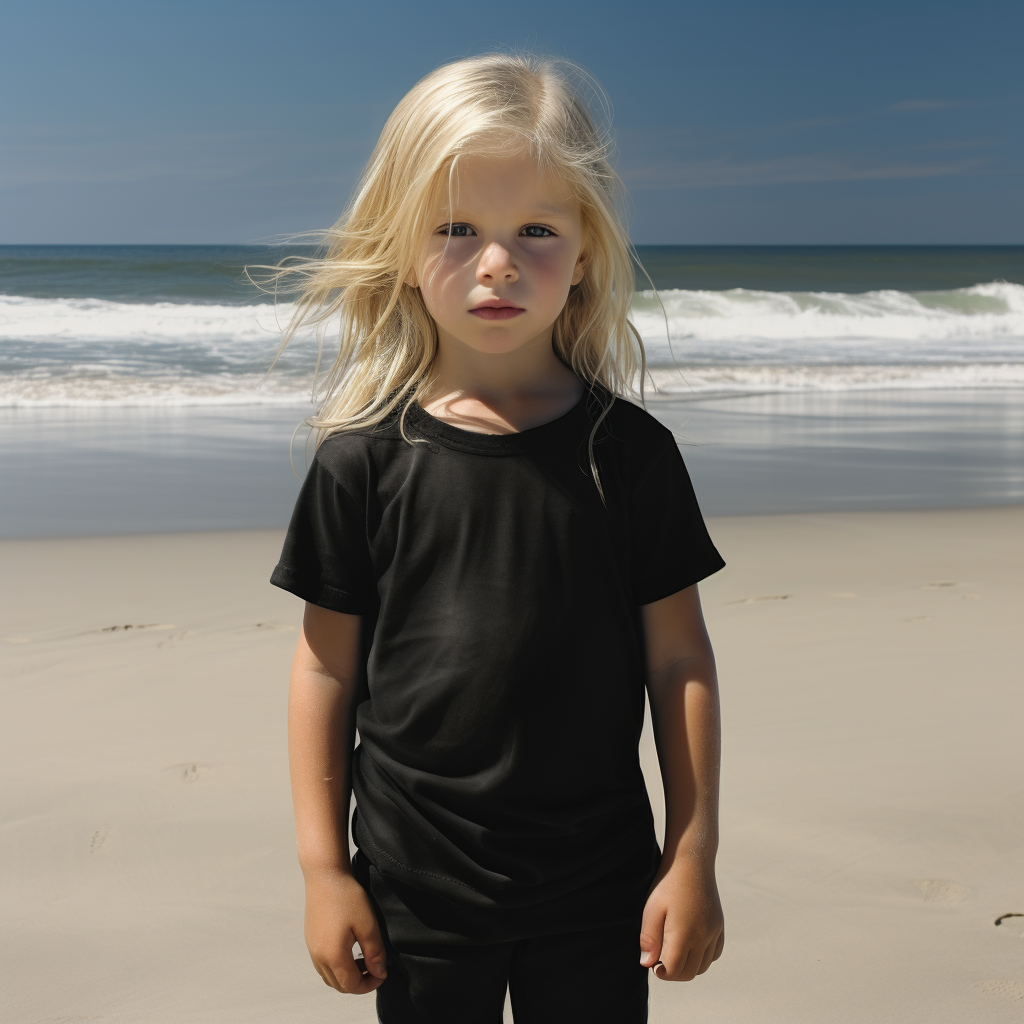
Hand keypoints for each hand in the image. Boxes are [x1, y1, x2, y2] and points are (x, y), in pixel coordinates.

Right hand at [303, 866, 387, 993]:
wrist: (324, 875)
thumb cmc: (346, 896)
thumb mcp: (368, 924)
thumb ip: (375, 952)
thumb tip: (379, 972)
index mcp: (333, 956)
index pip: (351, 985)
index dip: (370, 984)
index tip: (383, 973)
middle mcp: (318, 957)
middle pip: (339, 985)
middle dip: (359, 982)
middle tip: (375, 967)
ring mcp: (312, 948)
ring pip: (329, 976)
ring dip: (347, 975)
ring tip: (364, 958)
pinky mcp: (311, 939)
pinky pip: (323, 964)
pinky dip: (337, 966)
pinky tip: (350, 949)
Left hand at [639, 854, 724, 980]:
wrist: (692, 861)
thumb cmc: (667, 883)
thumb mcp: (651, 909)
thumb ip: (649, 939)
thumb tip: (647, 964)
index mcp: (685, 934)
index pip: (674, 971)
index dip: (660, 972)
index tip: (651, 964)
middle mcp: (704, 937)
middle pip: (689, 972)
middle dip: (673, 972)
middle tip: (659, 960)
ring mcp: (714, 932)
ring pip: (703, 966)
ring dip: (688, 966)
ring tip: (672, 952)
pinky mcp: (719, 925)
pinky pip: (714, 954)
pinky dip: (702, 958)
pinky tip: (689, 945)